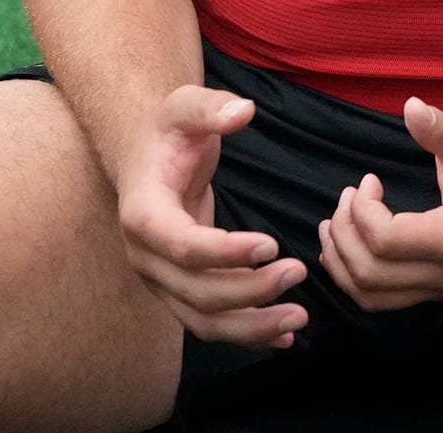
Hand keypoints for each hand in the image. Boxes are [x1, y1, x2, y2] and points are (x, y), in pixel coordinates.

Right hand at [115, 86, 307, 346]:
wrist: (144, 158)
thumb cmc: (168, 132)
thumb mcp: (184, 105)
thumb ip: (211, 107)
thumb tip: (243, 111)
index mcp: (143, 215)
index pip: (184, 247)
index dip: (227, 253)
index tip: (272, 244)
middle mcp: (145, 257)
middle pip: (197, 292)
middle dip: (251, 291)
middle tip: (298, 271)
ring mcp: (160, 279)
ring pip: (202, 320)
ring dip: (251, 326)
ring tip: (299, 317)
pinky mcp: (177, 290)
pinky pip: (208, 323)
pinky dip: (245, 334)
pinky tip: (283, 337)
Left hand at [318, 97, 442, 310]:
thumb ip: (440, 127)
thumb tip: (410, 106)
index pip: (386, 241)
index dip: (362, 211)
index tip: (369, 179)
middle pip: (371, 274)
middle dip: (344, 234)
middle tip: (347, 197)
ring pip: (372, 296)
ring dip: (343, 262)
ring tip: (335, 221)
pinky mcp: (441, 285)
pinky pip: (385, 297)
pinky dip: (357, 276)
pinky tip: (349, 243)